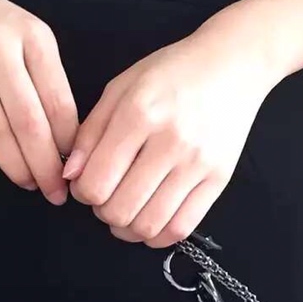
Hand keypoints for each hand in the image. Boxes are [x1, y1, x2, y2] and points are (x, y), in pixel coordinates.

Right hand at [0, 0, 78, 201]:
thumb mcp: (28, 34)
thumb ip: (47, 79)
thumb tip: (66, 142)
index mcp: (34, 39)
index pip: (60, 104)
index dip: (70, 146)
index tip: (75, 171)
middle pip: (30, 123)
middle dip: (46, 167)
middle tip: (56, 194)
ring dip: (14, 167)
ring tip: (27, 184)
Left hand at [60, 28, 277, 245]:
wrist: (232, 66)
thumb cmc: (171, 73)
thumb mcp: (120, 88)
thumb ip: (90, 132)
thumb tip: (70, 176)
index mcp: (139, 114)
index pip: (95, 182)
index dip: (82, 193)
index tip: (86, 183)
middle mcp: (170, 142)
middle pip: (119, 210)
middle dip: (103, 212)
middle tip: (107, 197)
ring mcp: (197, 164)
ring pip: (149, 225)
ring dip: (128, 228)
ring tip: (127, 211)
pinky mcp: (219, 180)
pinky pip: (182, 228)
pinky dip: (158, 236)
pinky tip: (150, 221)